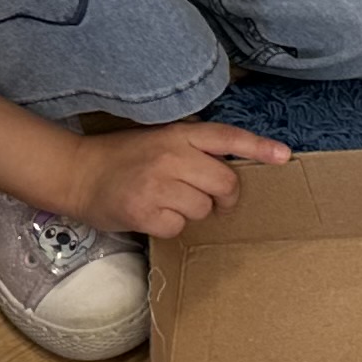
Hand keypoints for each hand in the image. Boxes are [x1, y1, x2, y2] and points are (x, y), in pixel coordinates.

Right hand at [56, 120, 292, 238]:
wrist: (78, 173)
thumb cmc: (123, 158)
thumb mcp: (159, 139)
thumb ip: (192, 148)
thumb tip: (230, 169)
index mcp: (178, 134)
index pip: (227, 137)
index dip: (258, 147)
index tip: (284, 156)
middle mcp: (171, 156)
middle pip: (225, 183)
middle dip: (222, 196)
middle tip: (204, 196)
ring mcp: (158, 184)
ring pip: (204, 209)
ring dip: (192, 211)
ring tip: (166, 201)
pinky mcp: (145, 211)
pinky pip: (180, 227)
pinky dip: (170, 226)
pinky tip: (152, 214)